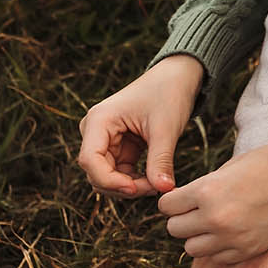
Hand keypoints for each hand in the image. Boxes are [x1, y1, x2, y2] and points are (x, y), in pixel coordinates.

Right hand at [76, 55, 203, 196]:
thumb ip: (161, 161)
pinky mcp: (118, 147)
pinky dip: (136, 180)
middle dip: (124, 186)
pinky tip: (155, 179)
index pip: (90, 160)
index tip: (137, 189)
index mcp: (99, 120)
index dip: (109, 180)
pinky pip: (120, 172)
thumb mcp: (166, 129)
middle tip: (156, 187)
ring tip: (159, 182)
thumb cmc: (170, 94)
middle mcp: (95, 131)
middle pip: (97, 172)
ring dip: (131, 185)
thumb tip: (164, 190)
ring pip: (108, 176)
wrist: (177, 77)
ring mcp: (105, 140)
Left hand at [158, 141, 267, 261]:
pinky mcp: (249, 250)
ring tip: (218, 221)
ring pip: (192, 248)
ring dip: (200, 236)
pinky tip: (235, 231)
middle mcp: (216, 217)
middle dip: (184, 218)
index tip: (187, 197)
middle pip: (175, 229)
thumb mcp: (231, 167)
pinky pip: (217, 257)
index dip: (175, 200)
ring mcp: (234, 237)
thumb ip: (205, 187)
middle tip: (201, 209)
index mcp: (208, 191)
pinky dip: (220, 247)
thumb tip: (183, 203)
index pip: (167, 206)